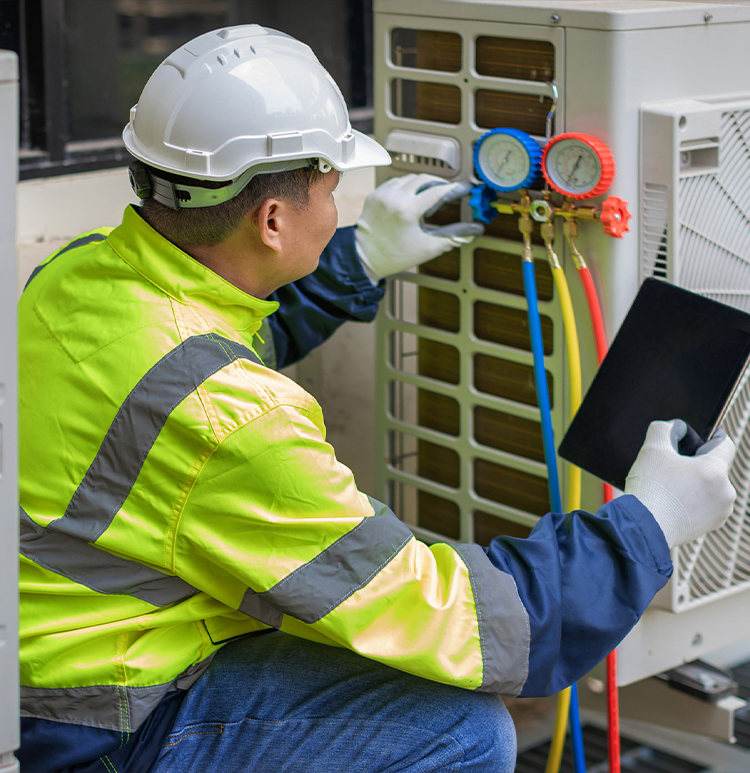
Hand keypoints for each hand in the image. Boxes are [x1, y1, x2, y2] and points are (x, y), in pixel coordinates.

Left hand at [355, 173, 483, 282]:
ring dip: (424, 184)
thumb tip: (474, 231)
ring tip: (431, 198)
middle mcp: (394, 198)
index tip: (466, 189)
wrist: (363, 258)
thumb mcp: (428, 247)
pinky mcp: (375, 194)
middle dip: (440, 185)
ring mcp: (383, 194)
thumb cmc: (394, 256)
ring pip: (410, 179)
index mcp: (407, 211)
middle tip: (450, 194)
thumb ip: (453, 236)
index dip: (456, 189)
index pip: (439, 192)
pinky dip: (407, 186)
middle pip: (425, 180)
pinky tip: (413, 197)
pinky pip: (396, 183)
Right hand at [625, 419, 735, 547]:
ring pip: (712, 487)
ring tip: (672, 488)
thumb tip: (677, 429)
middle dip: (697, 464)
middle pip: (716, 467)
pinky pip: (708, 505)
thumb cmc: (650, 489)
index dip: (713, 436)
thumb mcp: (652, 448)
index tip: (700, 438)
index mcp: (715, 470)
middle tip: (673, 468)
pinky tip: (674, 503)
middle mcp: (726, 491)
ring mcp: (721, 511)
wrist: (644, 528)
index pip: (726, 443)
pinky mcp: (712, 525)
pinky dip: (695, 501)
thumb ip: (665, 428)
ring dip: (697, 483)